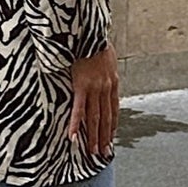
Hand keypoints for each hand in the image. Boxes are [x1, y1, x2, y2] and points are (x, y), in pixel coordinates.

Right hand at [68, 43, 119, 158]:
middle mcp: (106, 89)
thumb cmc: (95, 40)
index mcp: (112, 83)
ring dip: (93, 137)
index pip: (114, 110)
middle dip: (104, 137)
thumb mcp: (106, 56)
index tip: (111, 138)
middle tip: (103, 153)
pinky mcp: (81, 87)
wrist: (90, 32)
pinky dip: (76, 125)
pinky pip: (78, 109)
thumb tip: (103, 72)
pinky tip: (73, 137)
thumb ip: (105, 69)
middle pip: (106, 118)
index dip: (112, 126)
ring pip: (94, 118)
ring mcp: (94, 89)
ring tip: (92, 152)